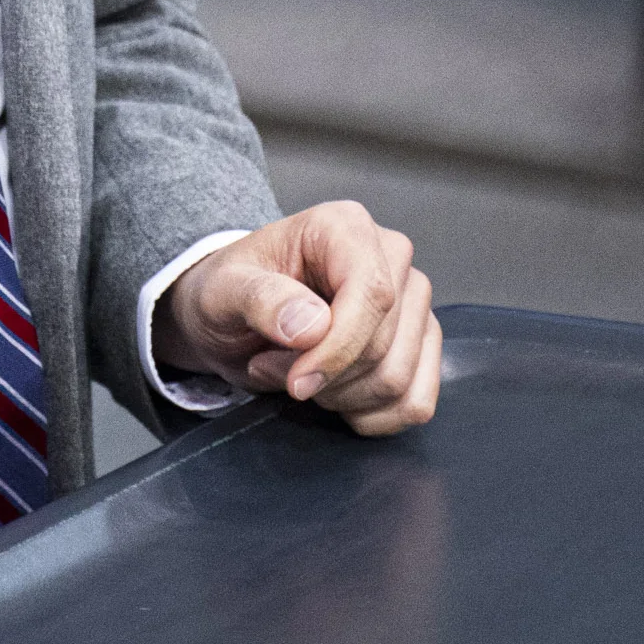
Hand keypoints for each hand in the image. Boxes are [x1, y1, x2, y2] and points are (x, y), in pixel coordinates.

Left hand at [153, 200, 442, 435]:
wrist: (235, 316)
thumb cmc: (233, 292)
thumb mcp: (223, 290)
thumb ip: (261, 299)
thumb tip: (312, 326)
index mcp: (347, 227)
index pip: (373, 294)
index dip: (338, 349)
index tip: (296, 382)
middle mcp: (392, 257)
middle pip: (384, 345)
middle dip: (325, 376)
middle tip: (276, 367)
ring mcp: (414, 301)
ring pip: (398, 379)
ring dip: (341, 397)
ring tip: (299, 374)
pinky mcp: (421, 342)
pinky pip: (416, 401)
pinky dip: (370, 416)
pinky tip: (335, 397)